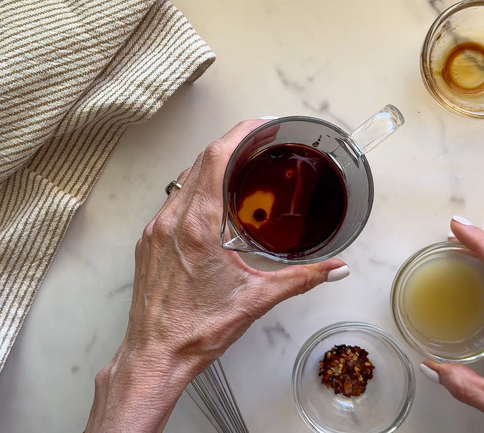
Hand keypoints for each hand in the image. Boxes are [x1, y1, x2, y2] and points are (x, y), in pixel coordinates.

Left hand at [85, 120, 347, 431]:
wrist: (155, 355)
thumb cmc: (196, 331)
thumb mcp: (257, 300)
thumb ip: (302, 278)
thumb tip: (335, 268)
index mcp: (197, 227)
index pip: (214, 159)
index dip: (238, 134)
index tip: (259, 127)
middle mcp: (171, 222)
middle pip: (198, 163)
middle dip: (229, 147)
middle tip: (257, 144)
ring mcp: (155, 231)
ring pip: (182, 181)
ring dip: (210, 168)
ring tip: (238, 169)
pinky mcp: (148, 243)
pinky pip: (171, 202)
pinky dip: (194, 191)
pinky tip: (211, 204)